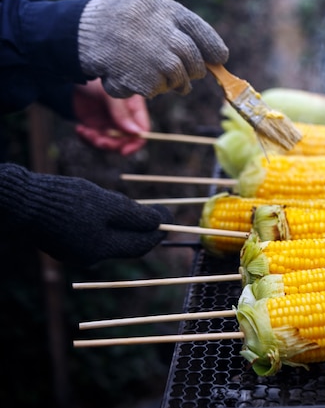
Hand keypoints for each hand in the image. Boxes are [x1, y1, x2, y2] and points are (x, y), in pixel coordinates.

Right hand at [0, 164, 173, 265]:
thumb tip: (161, 223)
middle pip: (126, 244)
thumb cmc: (67, 199)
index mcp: (102, 250)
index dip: (159, 231)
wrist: (21, 200)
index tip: (170, 216)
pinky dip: (103, 224)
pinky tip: (102, 209)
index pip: (141, 245)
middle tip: (155, 211)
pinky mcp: (62, 244)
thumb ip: (136, 216)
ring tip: (127, 207)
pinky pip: (92, 235)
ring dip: (122, 225)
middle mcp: (89, 257)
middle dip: (141, 228)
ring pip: (109, 239)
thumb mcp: (107, 203)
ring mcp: (74, 252)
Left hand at [73, 79, 149, 154]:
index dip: (135, 143)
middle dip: (111, 144)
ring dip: (96, 141)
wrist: (75, 73)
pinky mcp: (96, 125)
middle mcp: (125, 118)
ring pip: (109, 142)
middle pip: (125, 141)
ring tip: (84, 131)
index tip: (123, 151)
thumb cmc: (97, 79)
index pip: (142, 130)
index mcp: (134, 109)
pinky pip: (94, 140)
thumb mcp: (111, 95)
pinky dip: (86, 139)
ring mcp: (110, 123)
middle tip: (97, 140)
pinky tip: (79, 129)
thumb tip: (135, 133)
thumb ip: (122, 113)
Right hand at [78, 0, 228, 97]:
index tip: (220, 59)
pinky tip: (128, 75)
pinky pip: (155, 90)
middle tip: (186, 76)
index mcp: (164, 10)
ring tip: (150, 73)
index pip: (200, 32)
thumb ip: (174, 25)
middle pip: (193, 62)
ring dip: (169, 82)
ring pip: (176, 80)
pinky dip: (145, 88)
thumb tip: (211, 56)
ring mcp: (154, 58)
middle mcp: (163, 33)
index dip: (213, 48)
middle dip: (193, 71)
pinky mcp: (143, 80)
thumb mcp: (145, 6)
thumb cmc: (115, 19)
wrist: (78, 34)